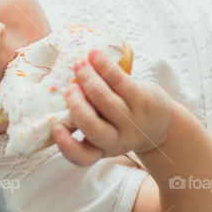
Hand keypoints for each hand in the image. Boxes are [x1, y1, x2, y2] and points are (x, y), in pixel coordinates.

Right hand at [53, 49, 175, 165]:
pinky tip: (95, 55)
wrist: (159, 123)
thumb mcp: (102, 126)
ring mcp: (132, 120)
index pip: (82, 157)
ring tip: (79, 65)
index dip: (67, 145)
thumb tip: (52, 89)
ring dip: (90, 81)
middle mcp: (117, 139)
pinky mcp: (143, 100)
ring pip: (108, 102)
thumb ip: (81, 115)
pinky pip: (121, 82)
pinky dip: (105, 67)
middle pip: (96, 130)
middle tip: (69, 90)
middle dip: (79, 109)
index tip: (56, 128)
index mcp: (100, 148)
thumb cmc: (118, 122)